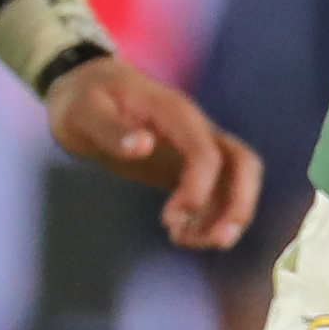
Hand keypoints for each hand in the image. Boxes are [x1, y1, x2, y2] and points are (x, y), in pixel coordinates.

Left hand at [46, 55, 264, 248]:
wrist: (87, 88)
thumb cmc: (84, 100)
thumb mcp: (84, 112)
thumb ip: (111, 129)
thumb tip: (143, 146)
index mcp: (175, 113)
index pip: (207, 152)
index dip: (199, 189)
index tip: (169, 219)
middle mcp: (196, 130)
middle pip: (244, 164)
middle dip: (240, 204)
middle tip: (216, 240)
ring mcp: (196, 148)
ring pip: (237, 181)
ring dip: (226, 217)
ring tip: (187, 241)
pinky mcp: (188, 165)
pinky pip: (217, 192)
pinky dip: (208, 218)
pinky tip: (179, 234)